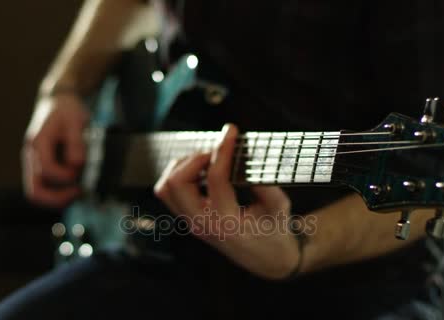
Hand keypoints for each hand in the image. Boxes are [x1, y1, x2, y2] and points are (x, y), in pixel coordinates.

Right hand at [22, 93, 89, 207]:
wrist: (57, 102)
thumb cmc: (67, 110)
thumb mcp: (76, 121)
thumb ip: (76, 143)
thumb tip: (76, 165)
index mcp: (38, 143)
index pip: (46, 170)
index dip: (66, 176)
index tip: (81, 173)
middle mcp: (31, 157)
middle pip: (34, 192)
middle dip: (58, 199)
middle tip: (79, 193)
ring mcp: (33, 164)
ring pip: (38, 193)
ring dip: (59, 198)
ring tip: (79, 191)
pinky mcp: (40, 167)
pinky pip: (45, 188)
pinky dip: (59, 192)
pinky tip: (75, 186)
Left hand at [154, 124, 300, 279]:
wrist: (267, 258)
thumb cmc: (275, 231)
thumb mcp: (278, 207)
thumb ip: (264, 184)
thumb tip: (245, 157)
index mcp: (226, 221)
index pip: (215, 178)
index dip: (223, 149)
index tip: (231, 130)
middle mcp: (202, 224)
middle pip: (176, 183)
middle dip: (195, 158)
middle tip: (217, 153)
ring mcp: (191, 223)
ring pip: (165, 188)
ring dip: (182, 166)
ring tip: (206, 161)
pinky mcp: (188, 219)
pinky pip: (168, 194)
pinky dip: (178, 175)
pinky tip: (200, 171)